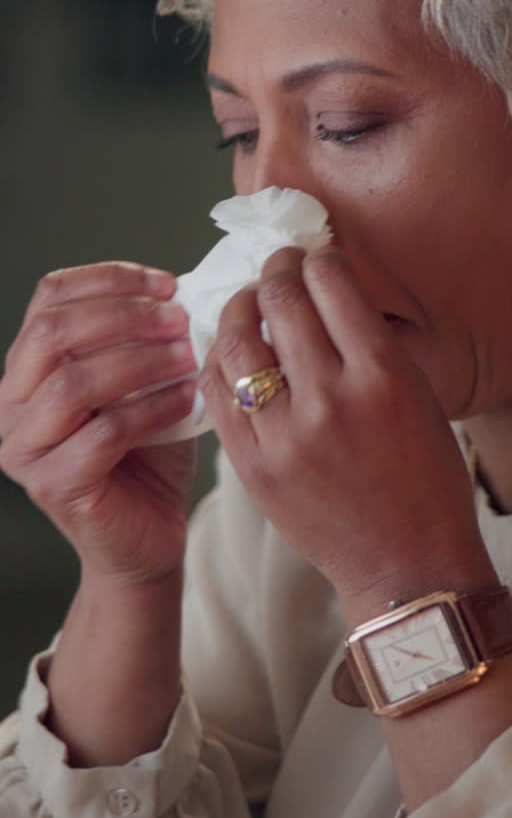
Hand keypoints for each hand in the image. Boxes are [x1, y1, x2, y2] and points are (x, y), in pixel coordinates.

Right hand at [0, 262, 198, 584]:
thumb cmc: (148, 457)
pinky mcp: (53, 485)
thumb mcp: (143, 383)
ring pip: (74, 382)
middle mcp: (10, 405)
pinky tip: (186, 400)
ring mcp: (24, 448)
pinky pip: (103, 433)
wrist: (148, 537)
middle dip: (125, 316)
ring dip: (140, 361)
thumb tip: (180, 292)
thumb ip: (144, 339)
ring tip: (187, 356)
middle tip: (179, 319)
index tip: (167, 285)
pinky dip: (151, 409)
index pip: (49, 298)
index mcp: (26, 369)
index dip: (110, 280)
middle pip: (53, 332)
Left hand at [199, 246, 495, 615]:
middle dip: (277, 270)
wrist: (407, 565)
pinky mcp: (251, 466)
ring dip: (240, 308)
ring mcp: (284, 436)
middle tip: (278, 268)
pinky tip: (231, 351)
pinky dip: (219, 360)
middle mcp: (332, 399)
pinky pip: (217, 392)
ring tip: (249, 304)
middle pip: (280, 300)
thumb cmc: (425, 477)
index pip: (331, 283)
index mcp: (383, 375)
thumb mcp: (419, 395)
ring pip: (237, 339)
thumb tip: (324, 288)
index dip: (317, 259)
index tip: (313, 258)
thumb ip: (370, 343)